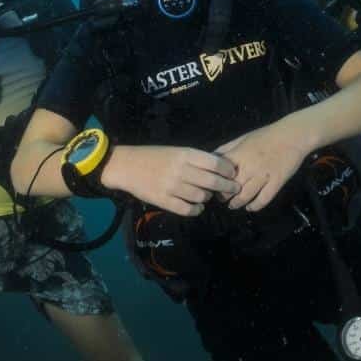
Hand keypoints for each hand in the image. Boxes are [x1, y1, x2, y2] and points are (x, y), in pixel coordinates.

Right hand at [103, 146, 239, 216]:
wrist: (127, 166)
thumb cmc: (154, 156)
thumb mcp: (176, 151)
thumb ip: (196, 159)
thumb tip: (220, 168)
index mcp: (185, 154)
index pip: (216, 164)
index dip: (229, 170)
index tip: (233, 174)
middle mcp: (181, 170)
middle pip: (214, 182)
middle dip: (228, 186)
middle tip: (234, 189)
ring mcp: (173, 187)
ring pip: (202, 197)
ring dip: (208, 197)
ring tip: (207, 195)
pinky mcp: (164, 201)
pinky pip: (188, 210)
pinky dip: (197, 210)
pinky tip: (197, 206)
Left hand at [215, 125, 307, 211]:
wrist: (292, 135)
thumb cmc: (266, 135)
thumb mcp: (243, 138)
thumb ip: (227, 148)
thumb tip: (211, 157)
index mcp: (240, 154)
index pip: (221, 172)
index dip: (215, 180)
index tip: (212, 185)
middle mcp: (250, 165)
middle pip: (232, 187)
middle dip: (224, 195)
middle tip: (222, 198)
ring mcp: (264, 175)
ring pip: (246, 195)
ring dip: (237, 203)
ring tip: (233, 205)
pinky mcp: (277, 181)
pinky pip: (264, 198)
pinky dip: (255, 206)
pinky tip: (250, 207)